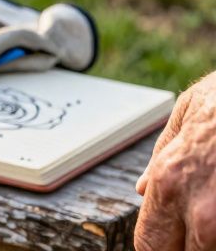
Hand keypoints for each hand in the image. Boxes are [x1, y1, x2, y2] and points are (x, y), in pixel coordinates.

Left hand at [136, 73, 215, 249]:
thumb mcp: (185, 114)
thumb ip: (161, 157)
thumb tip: (143, 191)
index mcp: (169, 181)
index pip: (150, 244)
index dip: (160, 247)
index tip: (170, 242)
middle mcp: (200, 210)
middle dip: (190, 246)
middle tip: (197, 227)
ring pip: (212, 249)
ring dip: (212, 239)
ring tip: (210, 210)